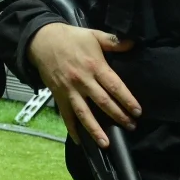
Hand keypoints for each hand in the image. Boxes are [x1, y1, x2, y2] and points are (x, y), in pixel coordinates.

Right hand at [27, 23, 139, 145]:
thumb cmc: (70, 38)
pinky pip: (66, 115)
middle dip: (118, 116)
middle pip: (103, 102)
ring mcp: (70, 90)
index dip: (127, 100)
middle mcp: (83, 81)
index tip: (137, 112)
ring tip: (106, 143)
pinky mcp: (59, 95)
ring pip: (84, 113)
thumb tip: (133, 43)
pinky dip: (72, 129)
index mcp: (94, 66)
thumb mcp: (93, 35)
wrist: (42, 40)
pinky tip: (79, 140)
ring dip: (95, 130)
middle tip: (130, 126)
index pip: (115, 86)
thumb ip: (113, 41)